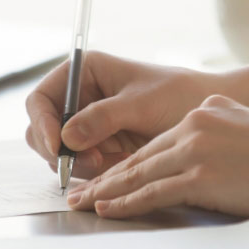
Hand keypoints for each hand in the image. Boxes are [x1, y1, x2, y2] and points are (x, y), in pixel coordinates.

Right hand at [25, 52, 215, 177]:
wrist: (206, 117)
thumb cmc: (180, 95)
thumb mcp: (142, 103)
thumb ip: (104, 117)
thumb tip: (68, 137)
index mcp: (84, 74)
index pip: (41, 99)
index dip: (43, 123)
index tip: (57, 146)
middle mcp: (80, 99)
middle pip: (44, 131)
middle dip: (61, 151)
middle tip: (92, 163)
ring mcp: (88, 126)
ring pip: (61, 155)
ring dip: (80, 165)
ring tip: (113, 164)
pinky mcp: (101, 149)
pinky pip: (82, 167)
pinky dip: (95, 174)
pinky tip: (118, 168)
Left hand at [66, 95, 248, 222]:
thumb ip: (224, 138)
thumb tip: (209, 160)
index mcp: (210, 111)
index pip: (159, 141)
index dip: (129, 162)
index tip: (108, 176)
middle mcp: (197, 122)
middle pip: (142, 156)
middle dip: (108, 177)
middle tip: (80, 191)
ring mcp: (198, 148)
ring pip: (140, 173)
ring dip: (108, 192)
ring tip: (84, 204)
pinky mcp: (202, 175)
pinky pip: (153, 193)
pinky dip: (126, 203)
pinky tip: (108, 210)